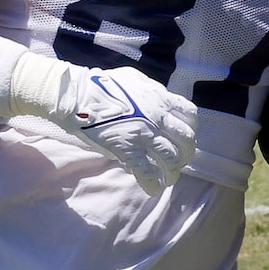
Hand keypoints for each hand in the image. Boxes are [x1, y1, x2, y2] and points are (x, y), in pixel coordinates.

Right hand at [0, 37, 197, 195]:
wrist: (77, 96)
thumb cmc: (102, 85)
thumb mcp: (134, 80)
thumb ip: (152, 91)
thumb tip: (161, 100)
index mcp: (160, 99)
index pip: (189, 116)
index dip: (190, 130)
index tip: (184, 137)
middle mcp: (157, 118)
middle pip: (185, 141)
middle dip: (186, 154)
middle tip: (180, 161)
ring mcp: (143, 135)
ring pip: (170, 159)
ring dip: (173, 172)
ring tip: (169, 178)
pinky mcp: (127, 150)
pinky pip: (146, 172)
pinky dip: (153, 184)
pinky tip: (153, 189)